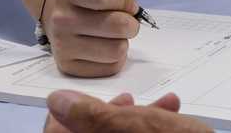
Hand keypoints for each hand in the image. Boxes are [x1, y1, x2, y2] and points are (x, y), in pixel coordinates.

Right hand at [40, 0, 141, 77]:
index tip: (128, 2)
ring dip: (123, 40)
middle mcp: (61, 21)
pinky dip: (116, 57)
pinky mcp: (69, 67)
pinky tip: (106, 45)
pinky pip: (110, 67)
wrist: (54, 11)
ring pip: (117, 49)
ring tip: (114, 33)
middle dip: (131, 21)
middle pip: (117, 25)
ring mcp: (63, 47)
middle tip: (125, 19)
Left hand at [43, 90, 209, 132]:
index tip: (83, 100)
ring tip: (163, 106)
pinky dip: (150, 132)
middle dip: (111, 114)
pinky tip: (171, 117)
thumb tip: (59, 102)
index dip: (67, 115)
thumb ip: (92, 114)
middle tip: (128, 101)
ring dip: (137, 120)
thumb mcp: (135, 125)